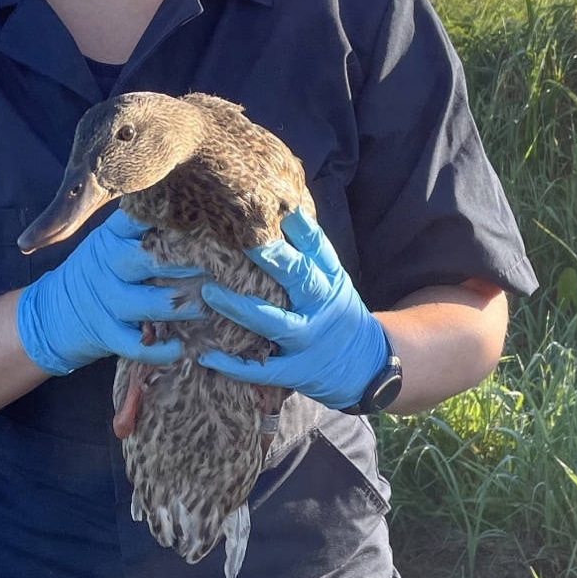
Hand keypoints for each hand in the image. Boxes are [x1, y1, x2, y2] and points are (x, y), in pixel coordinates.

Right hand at [17, 209, 204, 375]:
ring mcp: (106, 300)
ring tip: (207, 306)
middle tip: (220, 264)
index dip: (169, 216)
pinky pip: (135, 345)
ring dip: (180, 306)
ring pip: (147, 303)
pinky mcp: (106, 333)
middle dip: (187, 262)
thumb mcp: (110, 242)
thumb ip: (141, 228)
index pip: (138, 218)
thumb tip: (191, 208)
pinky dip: (159, 349)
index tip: (201, 215)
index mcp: (111, 237)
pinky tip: (180, 347)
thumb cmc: (99, 271)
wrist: (52, 312)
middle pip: (149, 259)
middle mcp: (108, 264)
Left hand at [197, 210, 388, 409]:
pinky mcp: (298, 371)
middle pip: (299, 277)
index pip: (317, 248)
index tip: (278, 206)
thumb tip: (278, 215)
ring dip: (240, 308)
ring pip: (274, 322)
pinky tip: (207, 356)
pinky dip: (234, 365)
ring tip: (208, 292)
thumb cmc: (339, 317)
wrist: (370, 369)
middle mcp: (322, 306)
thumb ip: (311, 258)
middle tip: (243, 238)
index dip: (299, 227)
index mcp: (331, 280)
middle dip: (273, 257)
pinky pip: (263, 369)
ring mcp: (310, 340)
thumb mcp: (335, 284)